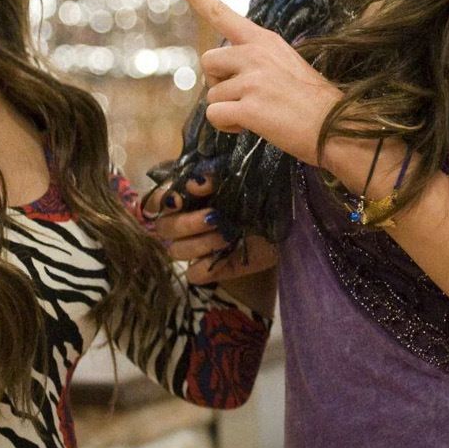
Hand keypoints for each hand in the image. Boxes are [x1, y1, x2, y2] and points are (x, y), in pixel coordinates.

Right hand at [151, 173, 277, 285]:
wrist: (290, 216)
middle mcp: (187, 221)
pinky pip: (195, 274)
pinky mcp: (214, 269)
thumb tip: (197, 180)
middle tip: (215, 216)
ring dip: (200, 242)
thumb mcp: (239, 174)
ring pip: (175, 251)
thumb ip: (214, 172)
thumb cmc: (260, 190)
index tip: (192, 191)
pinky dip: (207, 266)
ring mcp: (198, 248)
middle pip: (164, 227)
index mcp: (188, 196)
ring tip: (227, 234)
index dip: (167, 196)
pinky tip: (225, 254)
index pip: (158, 198)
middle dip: (187, 222)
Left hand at [172, 0, 341, 165]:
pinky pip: (215, 115)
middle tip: (245, 96)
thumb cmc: (312, 103)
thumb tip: (220, 73)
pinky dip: (228, 126)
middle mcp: (256, 53)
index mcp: (265, 41)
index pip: (224, 14)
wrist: (338, 128)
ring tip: (259, 114)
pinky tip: (252, 126)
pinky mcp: (250, 106)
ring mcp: (253, 79)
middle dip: (218, 82)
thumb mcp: (286, 66)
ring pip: (212, 94)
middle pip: (208, 61)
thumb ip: (254, 61)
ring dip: (228, 108)